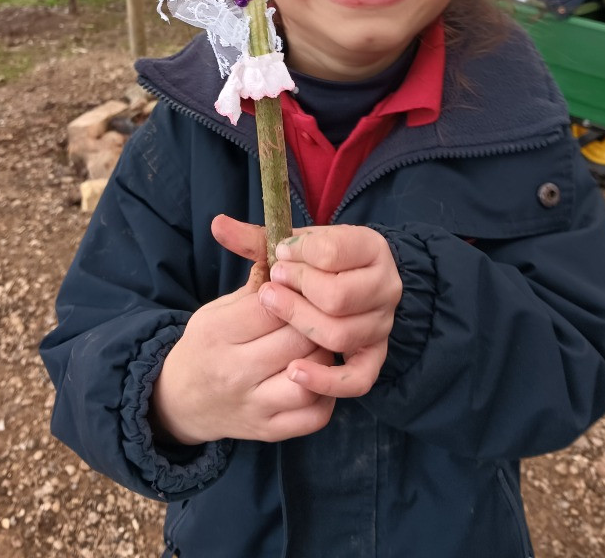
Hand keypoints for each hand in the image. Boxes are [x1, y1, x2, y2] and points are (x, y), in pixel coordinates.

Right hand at [150, 216, 334, 445]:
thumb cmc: (207, 343)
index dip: (295, 290)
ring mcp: (253, 405)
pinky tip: (321, 374)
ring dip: (324, 356)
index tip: (304, 284)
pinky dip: (327, 394)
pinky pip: (315, 415)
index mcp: (217, 332)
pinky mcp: (269, 431)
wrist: (182, 399)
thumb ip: (255, 281)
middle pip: (296, 338)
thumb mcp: (219, 306)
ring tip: (321, 341)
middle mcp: (233, 371)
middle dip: (315, 319)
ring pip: (310, 378)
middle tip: (324, 309)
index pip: (272, 305)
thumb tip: (285, 245)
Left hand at [259, 226, 401, 397]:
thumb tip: (217, 225)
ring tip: (275, 313)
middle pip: (336, 297)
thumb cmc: (313, 263)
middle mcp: (387, 285)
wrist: (345, 285)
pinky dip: (325, 379)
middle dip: (296, 293)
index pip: (332, 251)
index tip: (278, 259)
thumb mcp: (293, 246)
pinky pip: (357, 379)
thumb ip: (257, 238)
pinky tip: (293, 370)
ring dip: (300, 325)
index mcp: (371, 247)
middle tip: (272, 290)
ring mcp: (382, 324)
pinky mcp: (374, 358)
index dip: (297, 257)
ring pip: (341, 335)